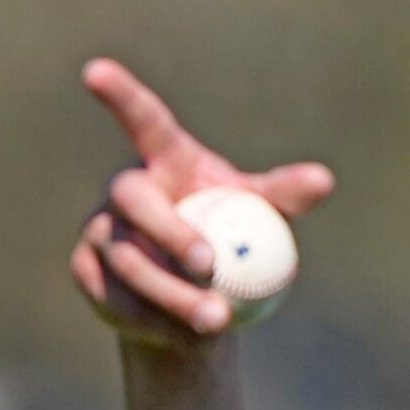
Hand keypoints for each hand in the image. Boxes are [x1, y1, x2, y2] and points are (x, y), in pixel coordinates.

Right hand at [69, 57, 334, 349]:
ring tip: (215, 321)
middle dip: (169, 231)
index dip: (119, 94)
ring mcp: (99, 231)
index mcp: (165, 161)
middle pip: (134, 201)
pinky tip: (186, 338)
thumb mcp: (259, 215)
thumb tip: (322, 181)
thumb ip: (282, 195)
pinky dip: (153, 321)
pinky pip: (116, 298)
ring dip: (170, 292)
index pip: (143, 121)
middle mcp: (125, 190)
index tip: (92, 71)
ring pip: (127, 261)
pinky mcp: (87, 273)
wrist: (192, 303)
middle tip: (209, 263)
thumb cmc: (231, 239)